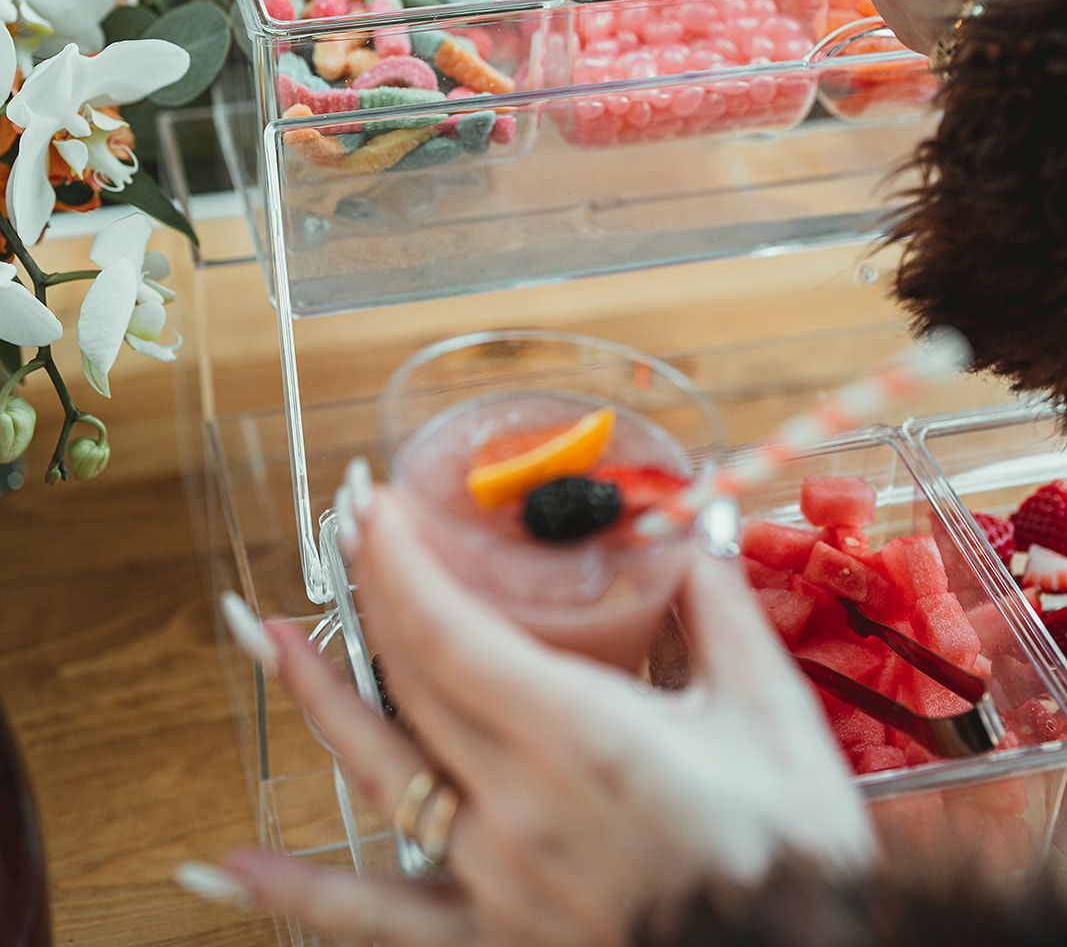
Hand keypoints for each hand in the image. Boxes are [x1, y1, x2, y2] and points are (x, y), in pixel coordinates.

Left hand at [197, 487, 872, 945]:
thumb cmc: (796, 857)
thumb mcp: (769, 713)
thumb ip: (716, 608)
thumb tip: (688, 533)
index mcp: (582, 741)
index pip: (450, 634)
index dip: (398, 563)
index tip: (372, 506)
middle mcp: (516, 810)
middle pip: (410, 683)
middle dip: (373, 592)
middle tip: (346, 529)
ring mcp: (492, 884)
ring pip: (381, 774)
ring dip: (318, 696)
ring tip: (266, 632)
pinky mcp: (491, 946)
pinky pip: (377, 920)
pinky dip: (296, 893)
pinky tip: (222, 868)